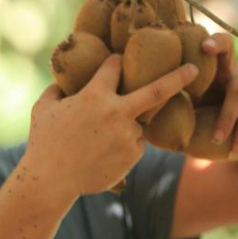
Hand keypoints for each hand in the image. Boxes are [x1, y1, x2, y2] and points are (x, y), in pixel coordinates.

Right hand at [29, 54, 198, 194]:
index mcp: (94, 96)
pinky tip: (104, 152)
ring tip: (99, 139)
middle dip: (178, 77)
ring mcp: (127, 136)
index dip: (115, 61)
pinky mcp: (132, 156)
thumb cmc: (43, 141)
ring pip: (137, 122)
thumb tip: (63, 81)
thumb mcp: (43, 108)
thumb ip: (56, 90)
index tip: (119, 58)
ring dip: (126, 124)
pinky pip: (135, 143)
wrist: (52, 180)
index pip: (114, 67)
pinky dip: (125, 143)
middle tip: (194, 69)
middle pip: (156, 91)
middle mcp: (116, 113)